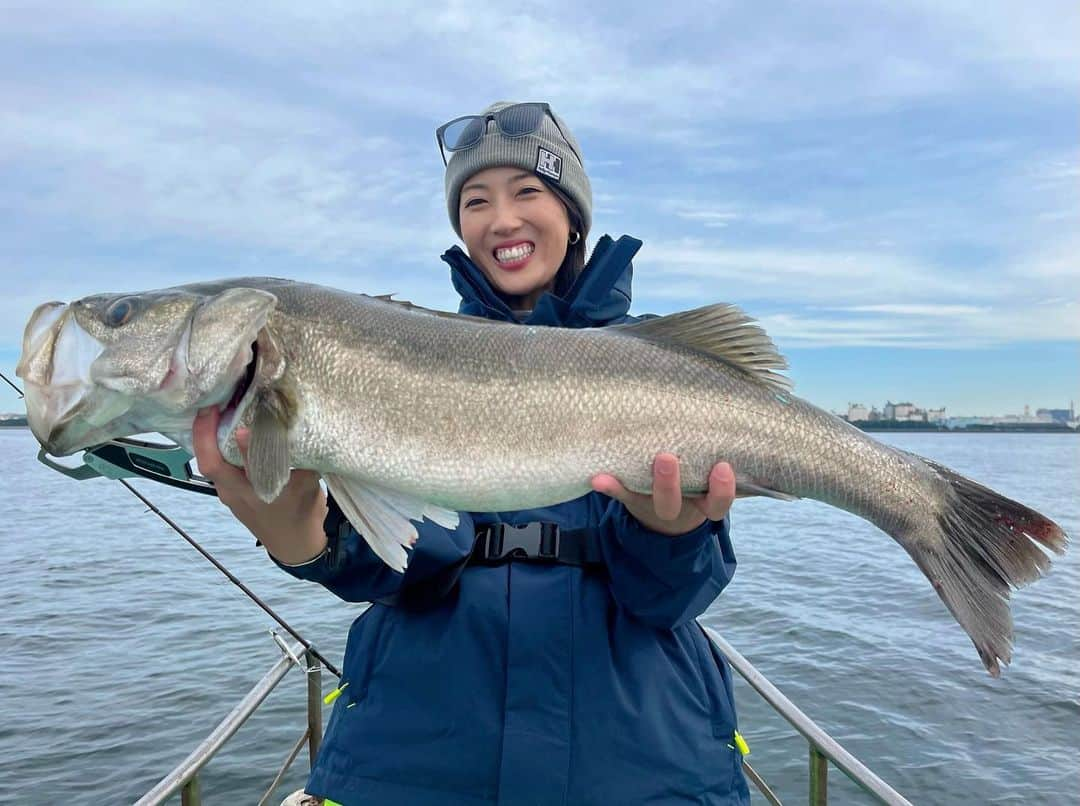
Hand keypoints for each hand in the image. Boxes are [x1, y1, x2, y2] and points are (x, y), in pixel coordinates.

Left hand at [192, 407, 328, 564]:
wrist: (294, 545)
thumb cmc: (302, 514)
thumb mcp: (309, 485)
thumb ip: (300, 457)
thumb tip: (295, 422)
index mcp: (259, 495)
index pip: (251, 468)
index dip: (245, 446)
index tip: (243, 425)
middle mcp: (237, 494)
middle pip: (210, 465)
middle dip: (205, 434)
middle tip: (212, 405)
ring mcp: (229, 494)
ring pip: (211, 464)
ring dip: (206, 439)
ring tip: (215, 411)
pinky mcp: (229, 492)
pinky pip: (218, 466)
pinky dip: (216, 447)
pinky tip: (222, 429)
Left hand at [591, 453, 734, 536]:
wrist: (670, 514)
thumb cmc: (700, 475)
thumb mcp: (712, 468)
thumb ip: (720, 448)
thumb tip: (736, 399)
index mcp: (707, 500)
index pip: (719, 501)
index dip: (722, 489)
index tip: (723, 467)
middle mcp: (683, 505)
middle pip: (676, 503)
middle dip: (671, 483)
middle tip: (666, 457)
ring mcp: (656, 503)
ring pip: (652, 502)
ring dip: (638, 485)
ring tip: (628, 467)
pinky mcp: (633, 496)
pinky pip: (621, 494)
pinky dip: (610, 486)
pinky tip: (598, 477)